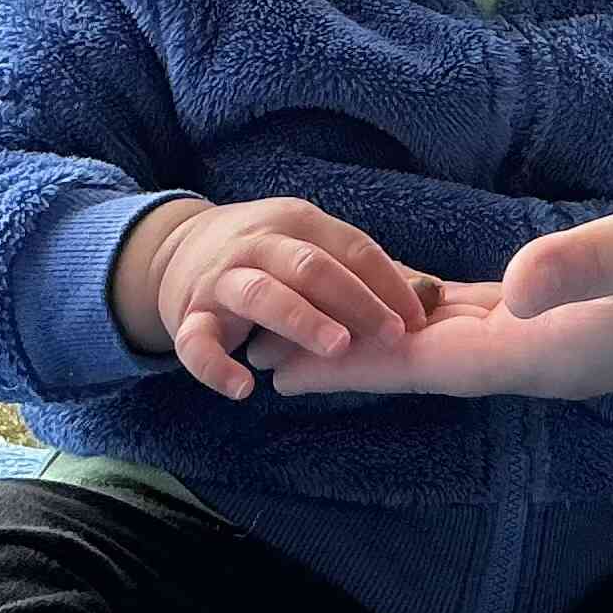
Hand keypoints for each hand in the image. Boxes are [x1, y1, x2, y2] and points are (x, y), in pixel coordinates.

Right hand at [116, 197, 425, 400]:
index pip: (352, 249)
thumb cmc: (272, 254)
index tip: (422, 319)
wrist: (181, 248)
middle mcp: (261, 244)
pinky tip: (244, 389)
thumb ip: (358, 268)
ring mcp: (222, 278)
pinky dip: (215, 366)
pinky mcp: (189, 314)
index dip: (389, 283)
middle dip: (356, 300)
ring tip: (338, 349)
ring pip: (261, 293)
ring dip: (302, 320)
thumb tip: (431, 296)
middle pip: (311, 266)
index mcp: (300, 223)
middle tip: (393, 334)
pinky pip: (196, 342)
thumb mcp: (311, 245)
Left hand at [270, 153, 612, 400]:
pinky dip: (445, 314)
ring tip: (322, 330)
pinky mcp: (597, 305)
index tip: (276, 370)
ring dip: (392, 340)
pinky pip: (498, 321)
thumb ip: (588, 262)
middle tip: (265, 352)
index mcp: (562, 352)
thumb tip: (516, 287)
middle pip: (434, 364)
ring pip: (462, 345)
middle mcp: (561, 356)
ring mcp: (581, 336)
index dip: (354, 367)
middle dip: (353, 360)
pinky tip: (420, 300)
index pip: (434, 366)